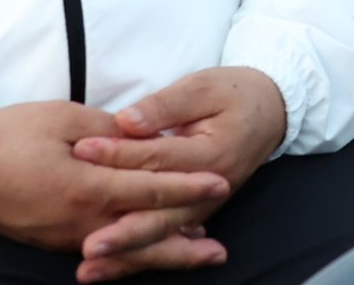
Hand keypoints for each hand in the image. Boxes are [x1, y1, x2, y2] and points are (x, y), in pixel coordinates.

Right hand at [0, 100, 230, 266]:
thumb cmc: (10, 134)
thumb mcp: (64, 118)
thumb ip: (110, 133)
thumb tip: (143, 141)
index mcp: (86, 186)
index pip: (149, 189)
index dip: (187, 187)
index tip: (220, 183)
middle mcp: (80, 222)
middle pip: (144, 236)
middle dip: (185, 243)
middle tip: (220, 249)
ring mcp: (65, 237)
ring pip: (125, 252)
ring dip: (162, 254)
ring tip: (195, 256)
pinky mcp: (52, 242)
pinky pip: (102, 252)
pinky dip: (130, 254)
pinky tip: (146, 250)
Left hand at [70, 68, 288, 280]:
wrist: (272, 111)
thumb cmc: (234, 93)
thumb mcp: (202, 86)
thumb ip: (164, 106)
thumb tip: (127, 121)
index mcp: (211, 153)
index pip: (157, 157)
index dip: (118, 154)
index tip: (82, 151)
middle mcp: (210, 188)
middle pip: (161, 214)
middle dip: (122, 233)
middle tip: (88, 247)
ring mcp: (204, 204)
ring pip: (163, 234)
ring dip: (127, 254)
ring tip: (91, 268)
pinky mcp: (197, 210)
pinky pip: (167, 237)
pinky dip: (140, 255)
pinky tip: (111, 267)